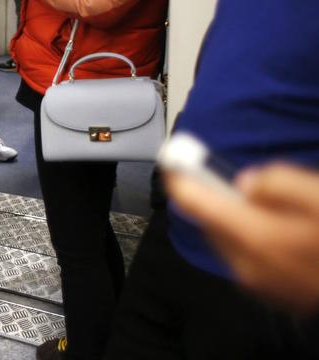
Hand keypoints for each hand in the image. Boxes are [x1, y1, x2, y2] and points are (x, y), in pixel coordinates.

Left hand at [165, 163, 318, 313]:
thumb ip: (277, 181)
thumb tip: (245, 182)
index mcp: (256, 236)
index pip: (195, 202)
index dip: (178, 177)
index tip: (171, 160)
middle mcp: (248, 264)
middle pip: (210, 221)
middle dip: (216, 198)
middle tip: (237, 180)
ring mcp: (259, 284)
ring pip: (226, 240)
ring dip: (235, 219)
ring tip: (275, 209)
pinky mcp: (271, 294)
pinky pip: (245, 257)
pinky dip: (251, 239)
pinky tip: (283, 231)